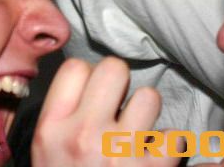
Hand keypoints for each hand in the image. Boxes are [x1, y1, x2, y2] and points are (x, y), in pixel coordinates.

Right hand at [32, 57, 177, 165]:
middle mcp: (82, 135)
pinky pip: (176, 135)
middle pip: (114, 69)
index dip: (90, 78)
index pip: (75, 67)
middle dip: (122, 85)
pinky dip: (172, 149)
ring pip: (150, 97)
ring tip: (139, 138)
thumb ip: (63, 118)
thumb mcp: (47, 154)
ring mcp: (119, 151)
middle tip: (120, 110)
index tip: (94, 96)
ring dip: (149, 117)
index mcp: (50, 130)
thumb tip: (91, 80)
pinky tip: (157, 162)